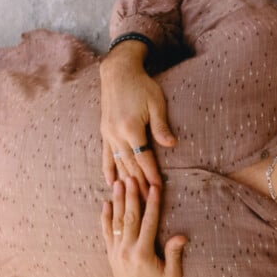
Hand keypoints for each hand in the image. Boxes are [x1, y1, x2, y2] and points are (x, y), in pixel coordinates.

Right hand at [100, 41, 176, 198]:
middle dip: (140, 186)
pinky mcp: (104, 132)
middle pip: (130, 166)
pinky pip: (106, 156)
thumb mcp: (156, 103)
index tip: (160, 190)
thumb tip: (172, 145)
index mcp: (131, 128)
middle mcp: (116, 134)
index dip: (152, 175)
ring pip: (118, 164)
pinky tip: (111, 183)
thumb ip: (161, 126)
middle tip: (147, 204)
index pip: (144, 159)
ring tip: (132, 199)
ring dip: (125, 183)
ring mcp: (108, 135)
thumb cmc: (142, 85)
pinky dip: (109, 170)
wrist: (118, 72)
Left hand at [101, 178, 186, 276]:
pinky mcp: (111, 255)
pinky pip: (107, 233)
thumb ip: (174, 254)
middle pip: (129, 217)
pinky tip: (106, 204)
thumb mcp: (173, 275)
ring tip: (118, 183)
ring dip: (118, 201)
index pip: (149, 222)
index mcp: (143, 254)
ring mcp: (117, 252)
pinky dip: (106, 218)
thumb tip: (181, 235)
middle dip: (131, 195)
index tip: (155, 187)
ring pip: (116, 222)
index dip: (152, 203)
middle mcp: (127, 251)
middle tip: (131, 177)